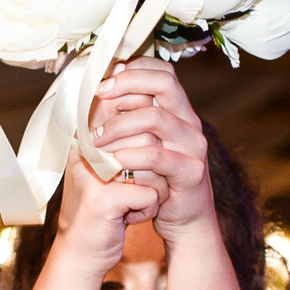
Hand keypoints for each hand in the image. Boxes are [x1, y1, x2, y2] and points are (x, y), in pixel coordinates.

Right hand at [55, 102, 164, 278]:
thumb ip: (126, 135)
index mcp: (88, 134)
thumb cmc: (104, 206)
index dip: (147, 128)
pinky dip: (149, 209)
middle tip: (141, 187)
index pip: (128, 109)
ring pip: (152, 162)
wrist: (83, 251)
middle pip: (147, 136)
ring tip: (135, 202)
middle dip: (156, 166)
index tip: (145, 158)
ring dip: (154, 188)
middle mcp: (86, 148)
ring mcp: (92, 173)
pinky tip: (132, 217)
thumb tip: (152, 100)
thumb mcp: (111, 166)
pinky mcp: (102, 200)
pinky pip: (150, 194)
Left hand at [89, 60, 211, 243]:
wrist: (184, 221)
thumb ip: (128, 120)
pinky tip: (111, 162)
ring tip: (95, 139)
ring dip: (119, 124)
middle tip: (97, 97)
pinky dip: (130, 156)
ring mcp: (193, 146)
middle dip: (125, 84)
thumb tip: (95, 94)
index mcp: (178, 111)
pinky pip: (158, 156)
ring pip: (155, 118)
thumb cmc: (157, 181)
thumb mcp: (142, 145)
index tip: (103, 80)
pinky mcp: (190, 172)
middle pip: (164, 83)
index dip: (132, 68)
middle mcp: (190, 122)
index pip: (161, 71)